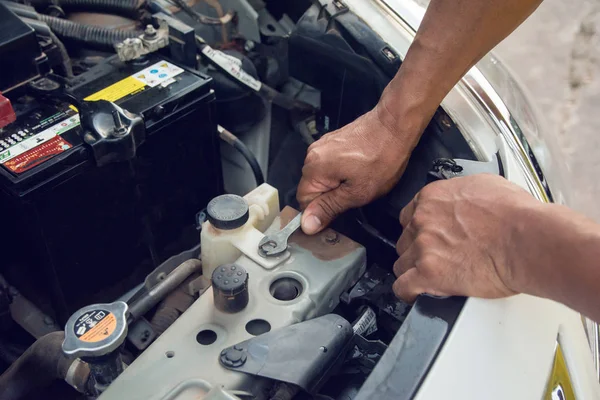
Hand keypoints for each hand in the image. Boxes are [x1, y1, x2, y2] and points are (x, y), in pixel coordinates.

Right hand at [297, 106, 416, 234]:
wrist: (394, 125)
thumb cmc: (381, 159)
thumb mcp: (357, 193)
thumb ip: (328, 209)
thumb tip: (306, 225)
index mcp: (314, 169)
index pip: (304, 202)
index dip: (320, 213)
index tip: (339, 214)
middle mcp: (312, 155)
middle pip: (312, 189)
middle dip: (330, 197)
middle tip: (354, 195)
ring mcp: (322, 145)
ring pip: (322, 177)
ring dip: (337, 185)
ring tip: (359, 181)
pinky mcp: (333, 141)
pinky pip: (330, 165)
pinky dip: (341, 172)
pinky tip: (359, 170)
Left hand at [393, 174, 540, 302]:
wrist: (526, 238)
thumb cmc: (516, 215)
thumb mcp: (483, 185)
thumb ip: (460, 193)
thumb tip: (462, 200)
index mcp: (432, 198)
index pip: (409, 215)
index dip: (419, 230)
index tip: (427, 237)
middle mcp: (423, 220)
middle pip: (405, 240)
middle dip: (418, 250)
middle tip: (437, 258)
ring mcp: (423, 247)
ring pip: (402, 264)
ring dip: (415, 271)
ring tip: (432, 277)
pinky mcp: (429, 273)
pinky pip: (403, 287)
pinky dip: (409, 292)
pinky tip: (418, 293)